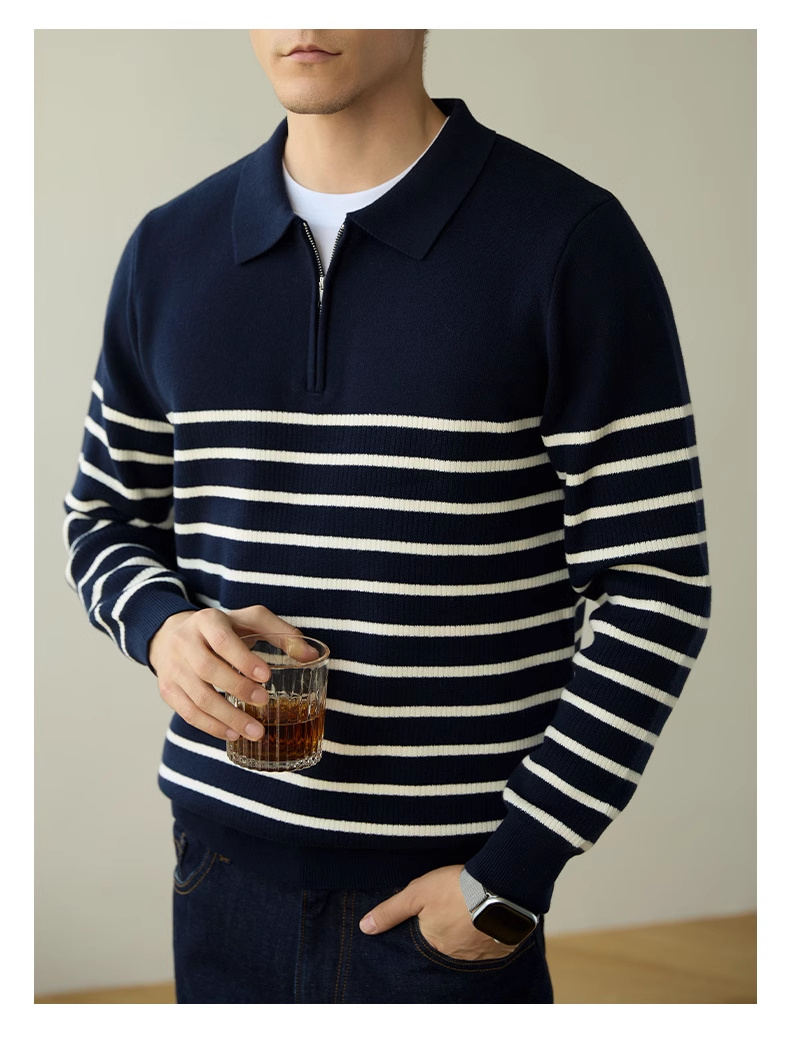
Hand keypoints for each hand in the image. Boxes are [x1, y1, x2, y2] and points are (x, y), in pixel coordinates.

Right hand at [149, 606, 315, 742]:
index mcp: (207, 621)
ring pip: (197, 697)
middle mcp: (185, 642)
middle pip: (207, 669)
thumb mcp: (251, 621)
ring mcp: (173, 668)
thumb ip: (282, 634)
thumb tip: (312, 656)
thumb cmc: (223, 628)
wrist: (173, 634)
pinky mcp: (168, 689)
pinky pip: (187, 713)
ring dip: (227, 717)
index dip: (243, 660)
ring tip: (254, 731)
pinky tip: (232, 734)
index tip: (267, 676)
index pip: (223, 641)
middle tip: (264, 702)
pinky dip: (211, 726)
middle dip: (237, 689)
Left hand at [359, 864, 518, 960]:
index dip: (433, 917)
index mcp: (434, 943)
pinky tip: (492, 915)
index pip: (428, 934)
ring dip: (471, 928)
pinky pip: (493, 942)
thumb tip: (365, 928)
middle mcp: (456, 955)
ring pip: (471, 941)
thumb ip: (391, 911)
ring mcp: (480, 953)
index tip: (441, 904)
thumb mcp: (416, 893)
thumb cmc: (455, 888)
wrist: (499, 888)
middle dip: (452, 923)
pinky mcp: (502, 947)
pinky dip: (491, 930)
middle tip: (458, 902)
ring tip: (475, 905)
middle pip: (450, 938)